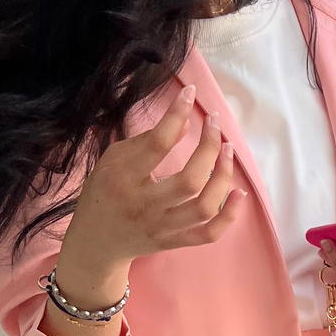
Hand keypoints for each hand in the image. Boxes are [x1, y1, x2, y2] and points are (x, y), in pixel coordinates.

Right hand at [63, 85, 244, 271]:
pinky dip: (229, 215)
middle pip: (189, 180)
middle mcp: (144, 205)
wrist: (96, 241)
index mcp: (124, 179)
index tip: (190, 93)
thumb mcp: (115, 159)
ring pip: (204, 207)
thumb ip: (148, 140)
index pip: (157, 145)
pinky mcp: (174, 242)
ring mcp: (162, 227)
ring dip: (223, 176)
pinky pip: (209, 234)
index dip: (177, 114)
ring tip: (228, 150)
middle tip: (214, 123)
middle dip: (209, 146)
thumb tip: (186, 122)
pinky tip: (239, 193)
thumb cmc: (106, 190)